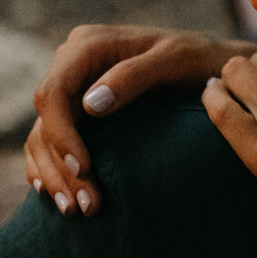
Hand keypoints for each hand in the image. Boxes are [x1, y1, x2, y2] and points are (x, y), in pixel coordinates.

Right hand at [24, 24, 251, 215]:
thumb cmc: (199, 60)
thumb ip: (134, 76)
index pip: (54, 92)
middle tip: (86, 206)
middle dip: (60, 166)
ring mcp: (72, 91)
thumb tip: (90, 105)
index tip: (84, 169)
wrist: (213, 67)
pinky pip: (49, 145)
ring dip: (55, 177)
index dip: (61, 134)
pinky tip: (62, 196)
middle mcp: (71, 66)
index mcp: (87, 46)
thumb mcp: (175, 60)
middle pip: (46, 121)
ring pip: (43, 138)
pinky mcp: (77, 113)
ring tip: (77, 211)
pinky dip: (51, 171)